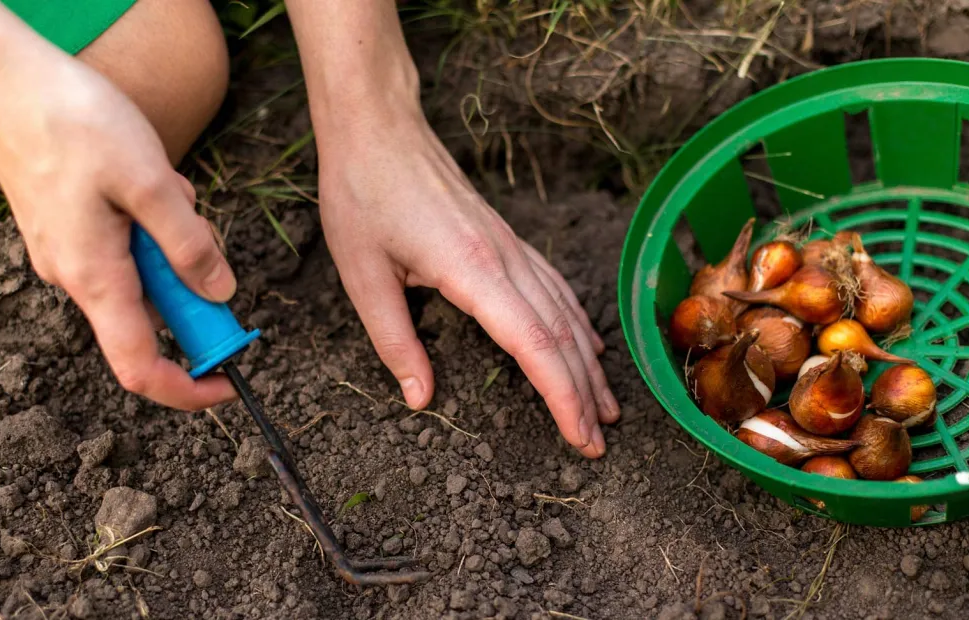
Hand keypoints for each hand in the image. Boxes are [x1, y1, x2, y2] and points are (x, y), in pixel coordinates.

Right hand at [0, 51, 237, 409]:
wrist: (4, 79)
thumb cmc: (75, 122)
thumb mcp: (151, 182)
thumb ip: (189, 245)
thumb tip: (220, 295)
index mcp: (94, 277)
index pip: (140, 367)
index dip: (188, 388)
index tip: (229, 382)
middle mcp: (74, 277)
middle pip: (150, 316)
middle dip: (189, 280)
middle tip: (195, 224)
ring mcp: (66, 254)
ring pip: (142, 273)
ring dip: (170, 240)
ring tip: (160, 184)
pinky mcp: (66, 230)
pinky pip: (123, 247)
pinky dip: (147, 223)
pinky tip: (141, 177)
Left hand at [316, 109, 619, 457]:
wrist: (378, 129)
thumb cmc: (362, 196)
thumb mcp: (363, 276)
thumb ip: (394, 342)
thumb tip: (419, 398)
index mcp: (471, 269)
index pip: (533, 343)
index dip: (561, 395)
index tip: (579, 435)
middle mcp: (504, 257)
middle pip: (560, 334)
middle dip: (583, 392)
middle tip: (597, 442)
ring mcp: (510, 245)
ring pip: (565, 310)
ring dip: (588, 362)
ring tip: (605, 406)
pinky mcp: (504, 238)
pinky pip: (554, 286)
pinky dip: (577, 322)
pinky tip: (586, 343)